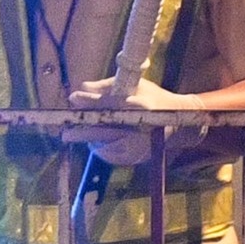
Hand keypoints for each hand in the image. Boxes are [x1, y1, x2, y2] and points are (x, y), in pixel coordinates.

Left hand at [66, 74, 200, 168]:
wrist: (179, 126)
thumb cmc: (153, 99)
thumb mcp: (134, 85)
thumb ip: (106, 86)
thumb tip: (81, 88)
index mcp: (141, 106)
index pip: (111, 104)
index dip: (91, 101)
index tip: (74, 98)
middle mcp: (141, 128)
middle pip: (104, 131)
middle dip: (82, 131)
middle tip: (65, 133)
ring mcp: (138, 146)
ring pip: (104, 145)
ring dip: (91, 139)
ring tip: (85, 132)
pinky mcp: (135, 158)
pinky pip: (109, 154)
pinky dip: (102, 146)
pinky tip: (103, 140)